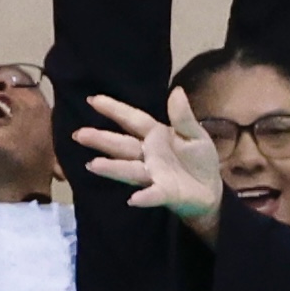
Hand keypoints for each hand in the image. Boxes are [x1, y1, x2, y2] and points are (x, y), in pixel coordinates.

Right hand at [72, 85, 224, 226]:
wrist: (210, 190)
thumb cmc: (198, 159)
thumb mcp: (195, 134)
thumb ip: (183, 116)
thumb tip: (176, 90)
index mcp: (155, 135)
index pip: (132, 120)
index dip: (114, 110)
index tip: (92, 100)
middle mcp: (148, 155)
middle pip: (122, 145)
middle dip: (101, 139)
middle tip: (78, 134)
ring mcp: (154, 175)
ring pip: (130, 169)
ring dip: (113, 168)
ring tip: (92, 165)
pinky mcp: (165, 194)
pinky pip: (153, 194)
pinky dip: (145, 197)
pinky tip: (133, 199)